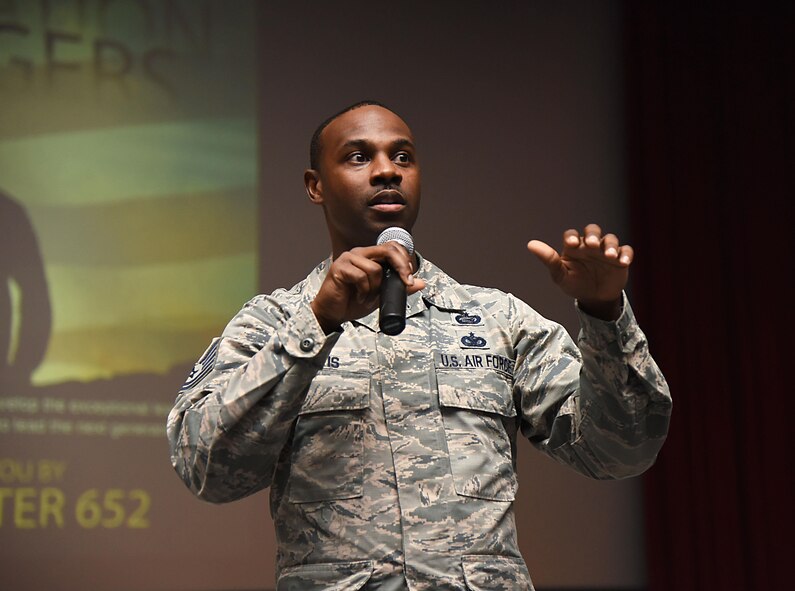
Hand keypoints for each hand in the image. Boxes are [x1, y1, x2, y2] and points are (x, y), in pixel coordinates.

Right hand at [311, 243, 425, 332]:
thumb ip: (399, 288)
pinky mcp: (339, 267)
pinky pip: (361, 276)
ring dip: (375, 288)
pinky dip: (364, 291)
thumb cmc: (353, 302)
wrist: (332, 313)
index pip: (392, 246)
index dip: (404, 259)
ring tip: (367, 297)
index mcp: (370, 256)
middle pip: (387, 250)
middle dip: (401, 266)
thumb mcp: (381, 295)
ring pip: (375, 268)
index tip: (409, 277)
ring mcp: (348, 258)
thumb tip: (421, 283)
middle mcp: (359, 253)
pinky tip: (359, 297)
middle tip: (405, 282)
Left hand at [527, 223, 632, 319]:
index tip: (572, 244)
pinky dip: (625, 254)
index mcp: (574, 247)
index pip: (571, 235)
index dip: (572, 236)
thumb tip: (531, 244)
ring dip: (610, 245)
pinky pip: (625, 250)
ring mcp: (605, 251)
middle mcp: (590, 245)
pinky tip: (623, 262)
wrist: (594, 299)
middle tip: (591, 245)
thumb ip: (549, 260)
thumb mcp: (560, 275)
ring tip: (609, 256)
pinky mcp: (620, 259)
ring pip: (610, 239)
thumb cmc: (574, 284)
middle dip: (592, 235)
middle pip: (593, 230)